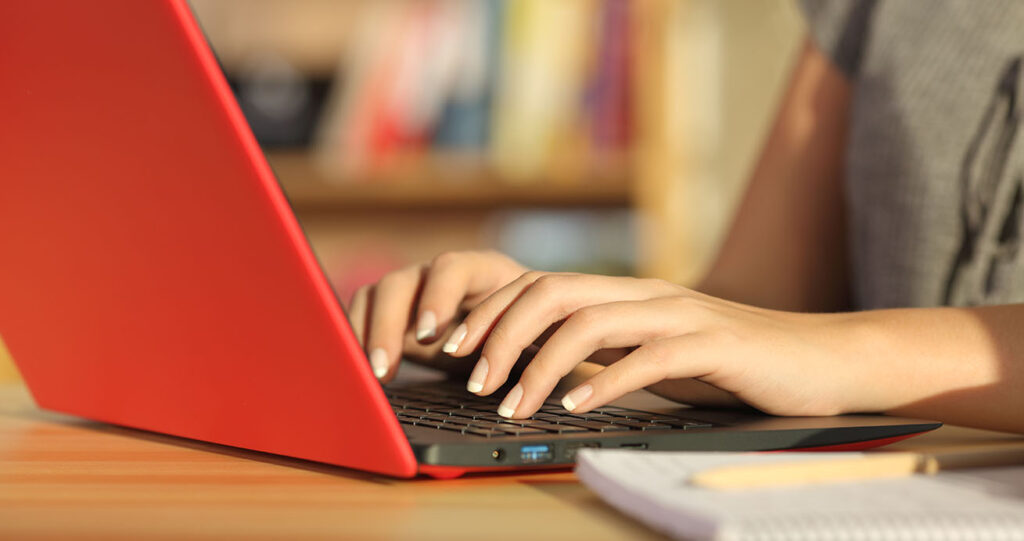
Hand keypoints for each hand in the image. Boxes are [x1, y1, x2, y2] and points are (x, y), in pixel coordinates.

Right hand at [347, 250, 528, 380]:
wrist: (519, 339)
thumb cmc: (537, 336)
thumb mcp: (537, 340)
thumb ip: (527, 351)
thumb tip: (523, 378)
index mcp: (483, 270)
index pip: (454, 269)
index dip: (437, 297)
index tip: (429, 335)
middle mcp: (441, 276)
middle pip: (404, 282)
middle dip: (391, 323)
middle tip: (387, 364)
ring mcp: (414, 292)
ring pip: (377, 297)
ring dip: (369, 334)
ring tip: (374, 375)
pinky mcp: (394, 313)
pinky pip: (364, 316)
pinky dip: (357, 341)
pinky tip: (360, 371)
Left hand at [442, 272, 864, 418]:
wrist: (819, 359)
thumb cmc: (730, 364)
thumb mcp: (654, 352)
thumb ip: (606, 350)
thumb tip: (544, 366)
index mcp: (627, 293)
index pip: (541, 286)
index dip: (491, 313)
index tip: (452, 349)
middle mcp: (646, 294)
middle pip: (551, 293)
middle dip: (499, 333)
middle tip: (470, 378)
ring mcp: (681, 314)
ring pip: (588, 323)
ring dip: (539, 366)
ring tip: (510, 403)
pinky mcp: (714, 344)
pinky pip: (647, 357)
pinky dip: (604, 381)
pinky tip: (576, 407)